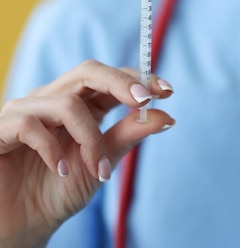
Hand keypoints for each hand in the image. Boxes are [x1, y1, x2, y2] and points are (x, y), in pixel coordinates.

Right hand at [0, 60, 174, 246]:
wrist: (21, 224)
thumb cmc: (59, 190)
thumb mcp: (102, 161)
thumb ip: (129, 135)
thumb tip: (167, 116)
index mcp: (82, 104)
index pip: (111, 77)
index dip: (139, 79)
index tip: (167, 92)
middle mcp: (54, 99)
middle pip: (89, 71)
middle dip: (121, 83)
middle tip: (145, 100)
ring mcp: (26, 111)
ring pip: (67, 104)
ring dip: (90, 138)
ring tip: (99, 169)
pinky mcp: (1, 128)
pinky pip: (30, 124)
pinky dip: (52, 149)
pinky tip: (62, 171)